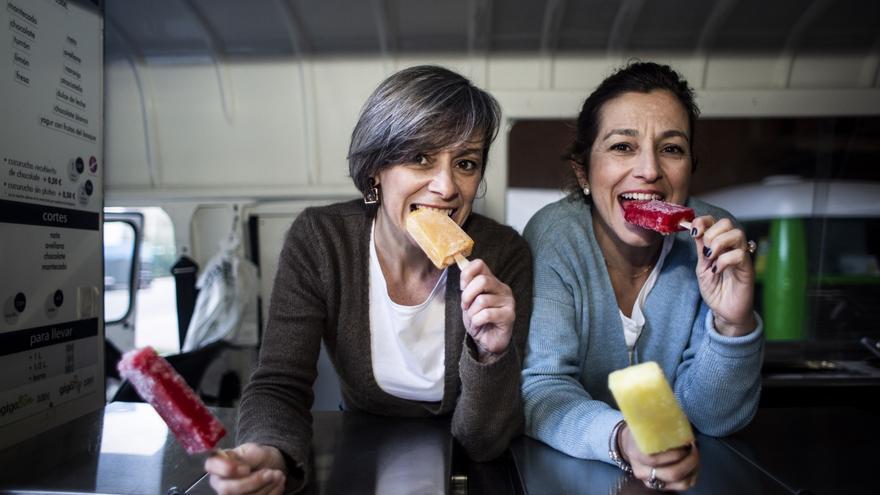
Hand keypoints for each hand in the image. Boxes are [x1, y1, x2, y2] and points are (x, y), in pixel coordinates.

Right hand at [205, 443, 286, 494]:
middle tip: (271, 472)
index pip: (211, 466)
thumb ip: (248, 458)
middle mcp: (220, 483)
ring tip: (278, 475)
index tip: (247, 468)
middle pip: (227, 490)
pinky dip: (272, 493)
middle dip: (253, 482)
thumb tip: (243, 466)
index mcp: (218, 464)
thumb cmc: (259, 457)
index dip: (228, 469)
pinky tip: (278, 484)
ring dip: (266, 487)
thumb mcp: (255, 450)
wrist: (271, 466)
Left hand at [459, 258, 514, 361]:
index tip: (462, 287)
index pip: (479, 264)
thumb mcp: (468, 301)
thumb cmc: (478, 320)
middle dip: (467, 295)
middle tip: (465, 306)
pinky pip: (487, 314)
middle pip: (481, 281)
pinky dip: (477, 320)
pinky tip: (480, 324)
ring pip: (482, 300)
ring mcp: (508, 301)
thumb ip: (468, 285)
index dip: (466, 274)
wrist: (486, 341)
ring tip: (474, 318)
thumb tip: (461, 266)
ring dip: (472, 312)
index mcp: (492, 281)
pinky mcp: (509, 315)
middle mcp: (502, 288)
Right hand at [619, 425, 699, 491]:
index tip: (687, 442)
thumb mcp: (643, 425)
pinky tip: (693, 465)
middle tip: (695, 448)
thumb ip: (657, 423)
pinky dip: (692, 476)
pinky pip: (682, 486)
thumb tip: (677, 419)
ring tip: (696, 455)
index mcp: (636, 454)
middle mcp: (642, 471)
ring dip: (693, 469)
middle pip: (671, 474)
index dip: (675, 453)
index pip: (654, 459)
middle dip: (690, 461)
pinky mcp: (661, 487)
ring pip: (680, 483)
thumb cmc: (641, 432)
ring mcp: (651, 482)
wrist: (630, 446)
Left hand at [690, 216, 756, 336]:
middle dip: (711, 233)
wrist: (724, 311)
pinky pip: (739, 255)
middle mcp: (733, 247)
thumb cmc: (715, 289)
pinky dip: (724, 260)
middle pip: (727, 223)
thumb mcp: (701, 267)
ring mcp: (742, 257)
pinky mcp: (747, 269)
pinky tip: (717, 270)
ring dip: (718, 243)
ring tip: (710, 258)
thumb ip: (700, 249)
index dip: (704, 221)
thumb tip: (695, 230)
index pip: (716, 221)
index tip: (693, 232)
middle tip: (704, 250)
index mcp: (720, 244)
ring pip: (737, 234)